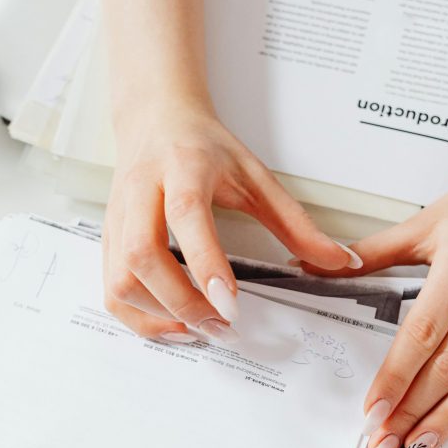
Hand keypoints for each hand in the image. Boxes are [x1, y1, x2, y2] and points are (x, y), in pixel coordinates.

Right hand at [104, 96, 353, 339]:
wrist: (154, 119)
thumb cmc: (204, 147)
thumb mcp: (257, 176)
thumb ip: (297, 223)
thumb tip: (340, 261)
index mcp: (183, 167)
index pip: (186, 215)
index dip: (205, 262)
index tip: (230, 304)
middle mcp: (141, 192)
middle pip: (142, 255)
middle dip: (181, 301)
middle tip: (221, 326)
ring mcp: (117, 218)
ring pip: (121, 278)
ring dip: (158, 314)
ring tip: (201, 328)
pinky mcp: (107, 239)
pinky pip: (111, 290)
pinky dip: (140, 318)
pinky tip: (174, 323)